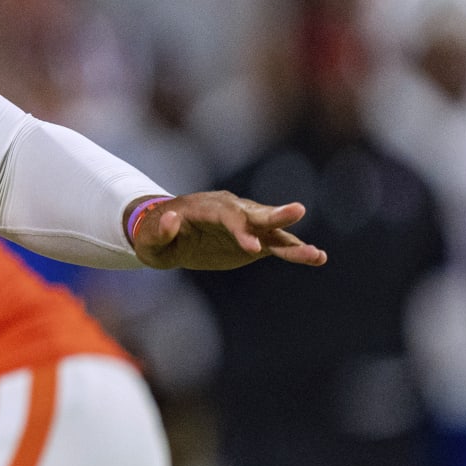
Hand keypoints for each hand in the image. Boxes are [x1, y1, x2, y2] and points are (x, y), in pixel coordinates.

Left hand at [130, 191, 326, 270]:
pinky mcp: (254, 241)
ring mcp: (245, 226)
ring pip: (272, 231)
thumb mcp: (147, 238)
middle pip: (255, 212)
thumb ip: (159, 231)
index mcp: (204, 208)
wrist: (164, 234)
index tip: (250, 248)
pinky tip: (318, 258)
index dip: (239, 229)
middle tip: (297, 211)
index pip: (225, 215)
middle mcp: (230, 211)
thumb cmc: (152, 236)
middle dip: (274, 215)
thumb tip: (171, 219)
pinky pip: (277, 245)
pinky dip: (296, 251)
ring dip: (293, 241)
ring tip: (317, 255)